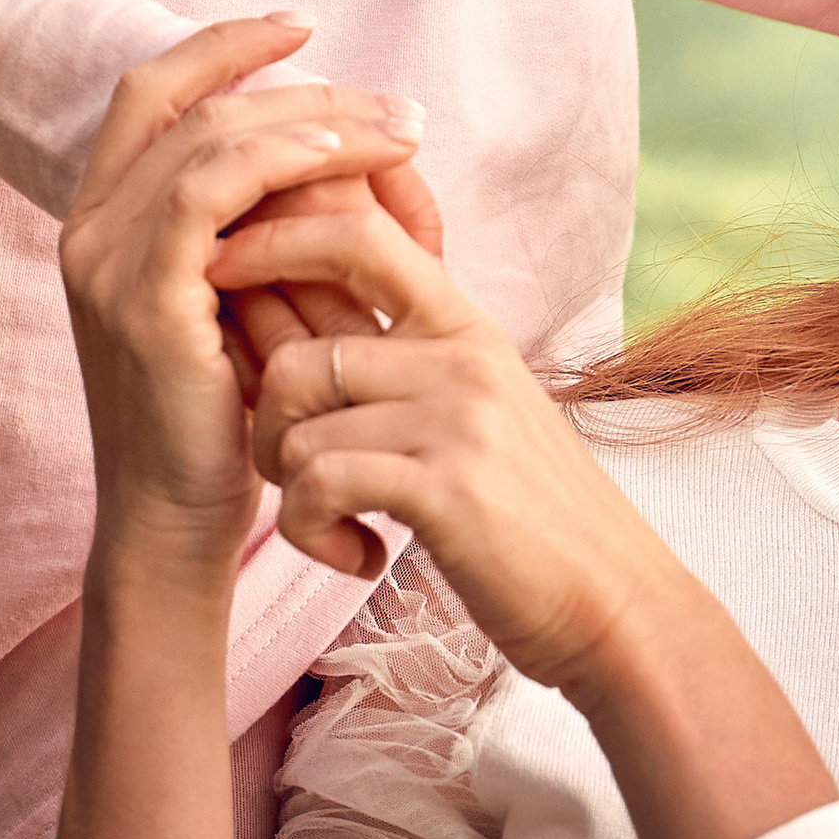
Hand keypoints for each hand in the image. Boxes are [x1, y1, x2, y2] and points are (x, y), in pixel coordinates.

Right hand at [59, 19, 429, 599]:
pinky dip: (281, 163)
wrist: (177, 520)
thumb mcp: (245, 301)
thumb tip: (356, 150)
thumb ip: (269, 225)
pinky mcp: (140, 296)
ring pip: (210, 138)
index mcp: (104, 218)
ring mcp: (105, 258)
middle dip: (304, 88)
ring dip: (315, 120)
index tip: (304, 25)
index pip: (152, 93)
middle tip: (399, 105)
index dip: (222, 45)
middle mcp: (89, 227)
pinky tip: (348, 163)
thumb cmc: (224, 420)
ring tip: (400, 129)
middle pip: (194, 105)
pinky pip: (210, 193)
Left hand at [227, 191, 838, 838]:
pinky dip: (313, 533)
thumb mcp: (481, 415)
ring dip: (288, 488)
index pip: (359, 235)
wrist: (614, 603)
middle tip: (294, 475)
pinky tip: (359, 556)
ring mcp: (458, 418)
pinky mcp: (447, 486)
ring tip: (332, 523)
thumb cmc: (532, 520)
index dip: (275, 240)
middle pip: (298, 353)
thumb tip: (301, 324)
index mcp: (467, 330)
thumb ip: (407, 366)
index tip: (224, 275)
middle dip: (263, 423)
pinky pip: (317, 484)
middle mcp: (463, 358)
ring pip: (296, 423)